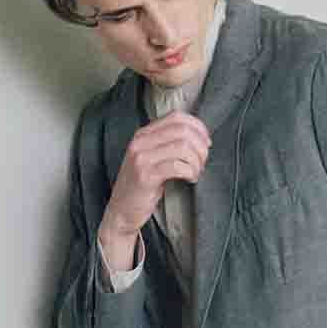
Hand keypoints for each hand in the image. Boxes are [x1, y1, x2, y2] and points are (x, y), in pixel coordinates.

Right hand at [99, 109, 210, 240]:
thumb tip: (200, 137)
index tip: (205, 142)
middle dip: (200, 146)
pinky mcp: (145, 176)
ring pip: (182, 147)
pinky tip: (190, 179)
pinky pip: (177, 167)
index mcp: (143, 134)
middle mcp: (140, 142)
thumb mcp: (150, 158)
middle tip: (202, 161)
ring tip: (196, 172)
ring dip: (196, 161)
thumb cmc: (141, 186)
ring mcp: (141, 159)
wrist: (121, 211)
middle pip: (182, 131)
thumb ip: (166, 144)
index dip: (197, 127)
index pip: (176, 116)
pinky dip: (190, 172)